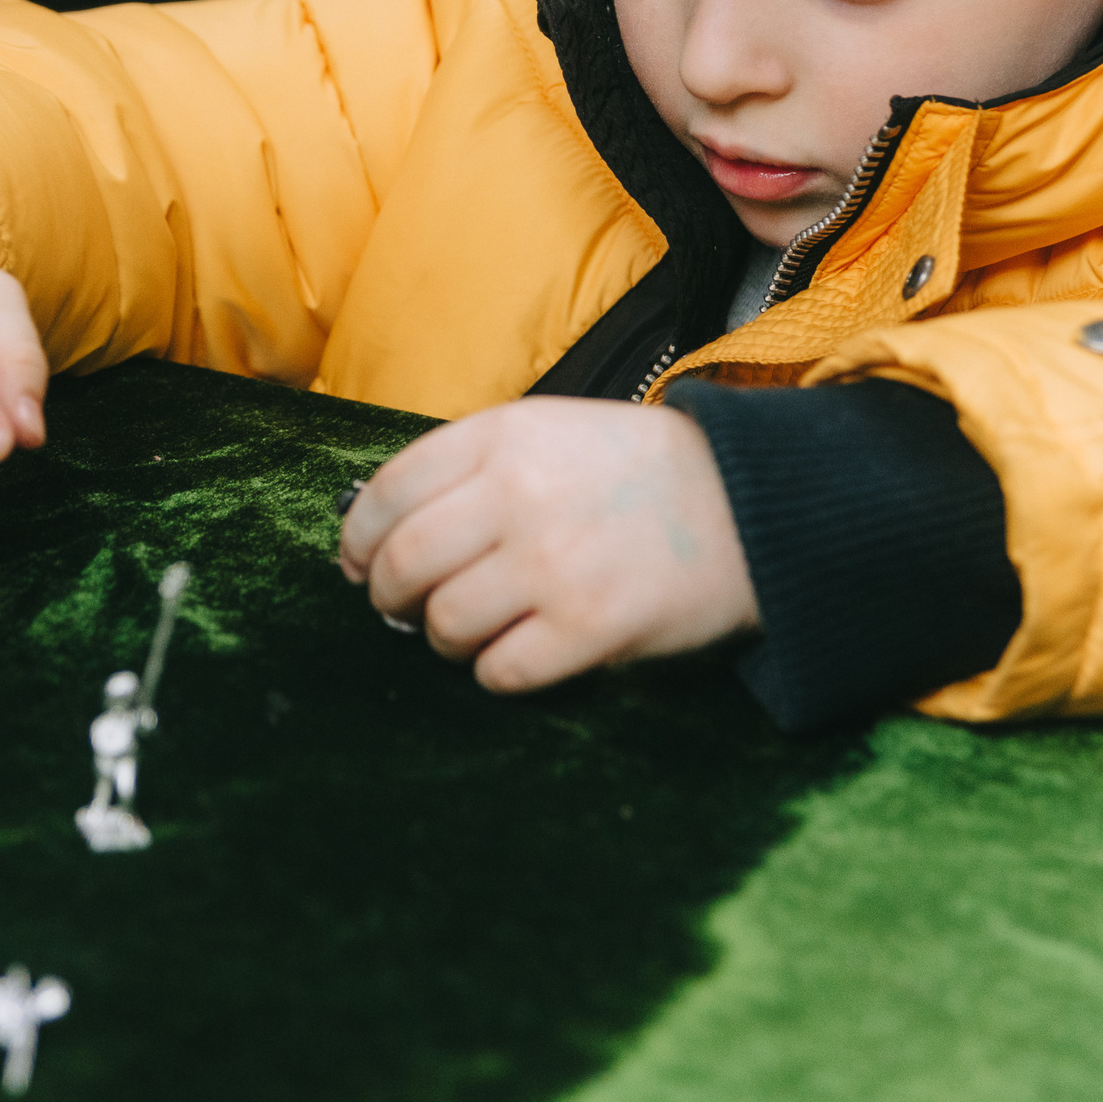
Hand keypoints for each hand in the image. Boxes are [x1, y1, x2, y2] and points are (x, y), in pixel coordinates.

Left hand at [336, 397, 757, 691]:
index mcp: (502, 436)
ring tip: (464, 632)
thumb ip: (469, 467)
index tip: (355, 561)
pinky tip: (512, 654)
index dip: (358, 537)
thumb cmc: (633, 470)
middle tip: (400, 607)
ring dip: (442, 638)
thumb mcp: (547, 431)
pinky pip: (501, 670)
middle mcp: (518, 495)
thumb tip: (376, 531)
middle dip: (388, 595)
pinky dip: (493, 671)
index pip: (389, 491)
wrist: (747, 501)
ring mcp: (554, 563)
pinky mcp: (590, 626)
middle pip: (404, 562)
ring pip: (445, 622)